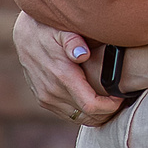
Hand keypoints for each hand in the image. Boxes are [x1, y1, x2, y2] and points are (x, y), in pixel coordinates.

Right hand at [13, 11, 122, 126]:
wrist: (26, 34)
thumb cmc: (50, 28)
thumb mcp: (63, 28)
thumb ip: (73, 41)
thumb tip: (82, 54)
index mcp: (61, 75)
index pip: (90, 105)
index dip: (110, 106)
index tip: (121, 97)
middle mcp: (52, 91)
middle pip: (87, 116)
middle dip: (107, 111)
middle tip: (120, 99)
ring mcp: (46, 98)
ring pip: (78, 118)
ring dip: (96, 114)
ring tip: (110, 100)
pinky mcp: (43, 99)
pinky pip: (68, 115)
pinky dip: (84, 112)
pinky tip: (95, 101)